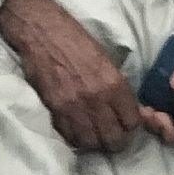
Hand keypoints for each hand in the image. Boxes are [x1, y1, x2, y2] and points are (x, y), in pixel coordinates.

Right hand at [0, 0, 138, 153]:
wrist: (41, 32)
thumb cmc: (76, 40)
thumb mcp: (106, 60)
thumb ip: (117, 88)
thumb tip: (128, 109)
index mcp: (113, 83)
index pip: (132, 122)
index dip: (132, 126)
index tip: (126, 124)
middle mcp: (96, 99)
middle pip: (114, 139)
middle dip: (116, 140)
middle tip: (112, 135)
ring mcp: (73, 107)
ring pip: (91, 143)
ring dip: (95, 142)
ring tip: (95, 135)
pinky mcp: (54, 109)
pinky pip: (69, 136)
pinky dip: (75, 137)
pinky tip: (78, 130)